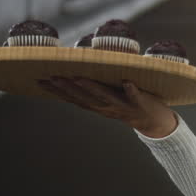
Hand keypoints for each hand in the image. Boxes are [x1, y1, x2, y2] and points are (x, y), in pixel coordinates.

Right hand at [38, 77, 177, 137]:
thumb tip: (77, 73)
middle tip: (52, 76)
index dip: (56, 91)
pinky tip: (126, 82)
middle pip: (85, 98)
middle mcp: (108, 108)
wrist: (155, 122)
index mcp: (98, 107)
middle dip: (67, 87)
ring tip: (79, 77)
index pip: (73, 99)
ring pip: (106, 97)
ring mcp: (124, 105)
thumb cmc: (129, 105)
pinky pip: (136, 95)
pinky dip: (131, 90)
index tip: (39, 81)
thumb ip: (95, 91)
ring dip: (93, 88)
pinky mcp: (141, 102)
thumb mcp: (108, 101)